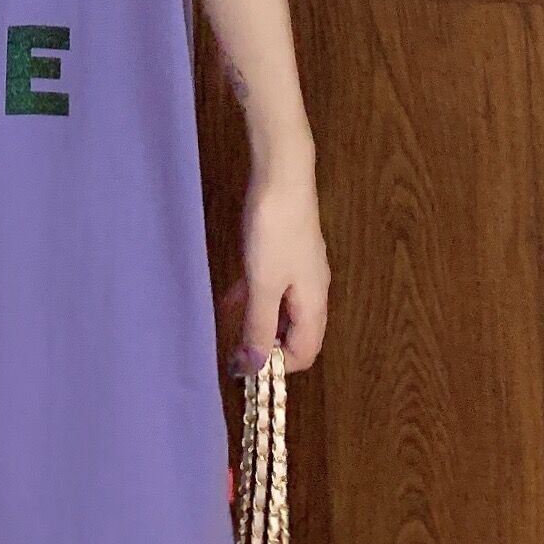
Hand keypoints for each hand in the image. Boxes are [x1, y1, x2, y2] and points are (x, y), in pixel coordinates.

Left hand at [220, 164, 328, 377]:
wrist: (282, 175)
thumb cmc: (274, 231)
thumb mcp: (263, 284)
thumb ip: (260, 326)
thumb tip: (257, 368)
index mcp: (314, 303)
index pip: (305, 351)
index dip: (279, 366)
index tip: (245, 368)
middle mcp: (313, 289)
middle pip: (295, 332)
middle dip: (268, 346)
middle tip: (235, 352)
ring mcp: (300, 267)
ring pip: (282, 308)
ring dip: (258, 321)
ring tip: (229, 329)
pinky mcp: (286, 249)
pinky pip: (272, 284)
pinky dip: (255, 296)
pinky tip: (231, 294)